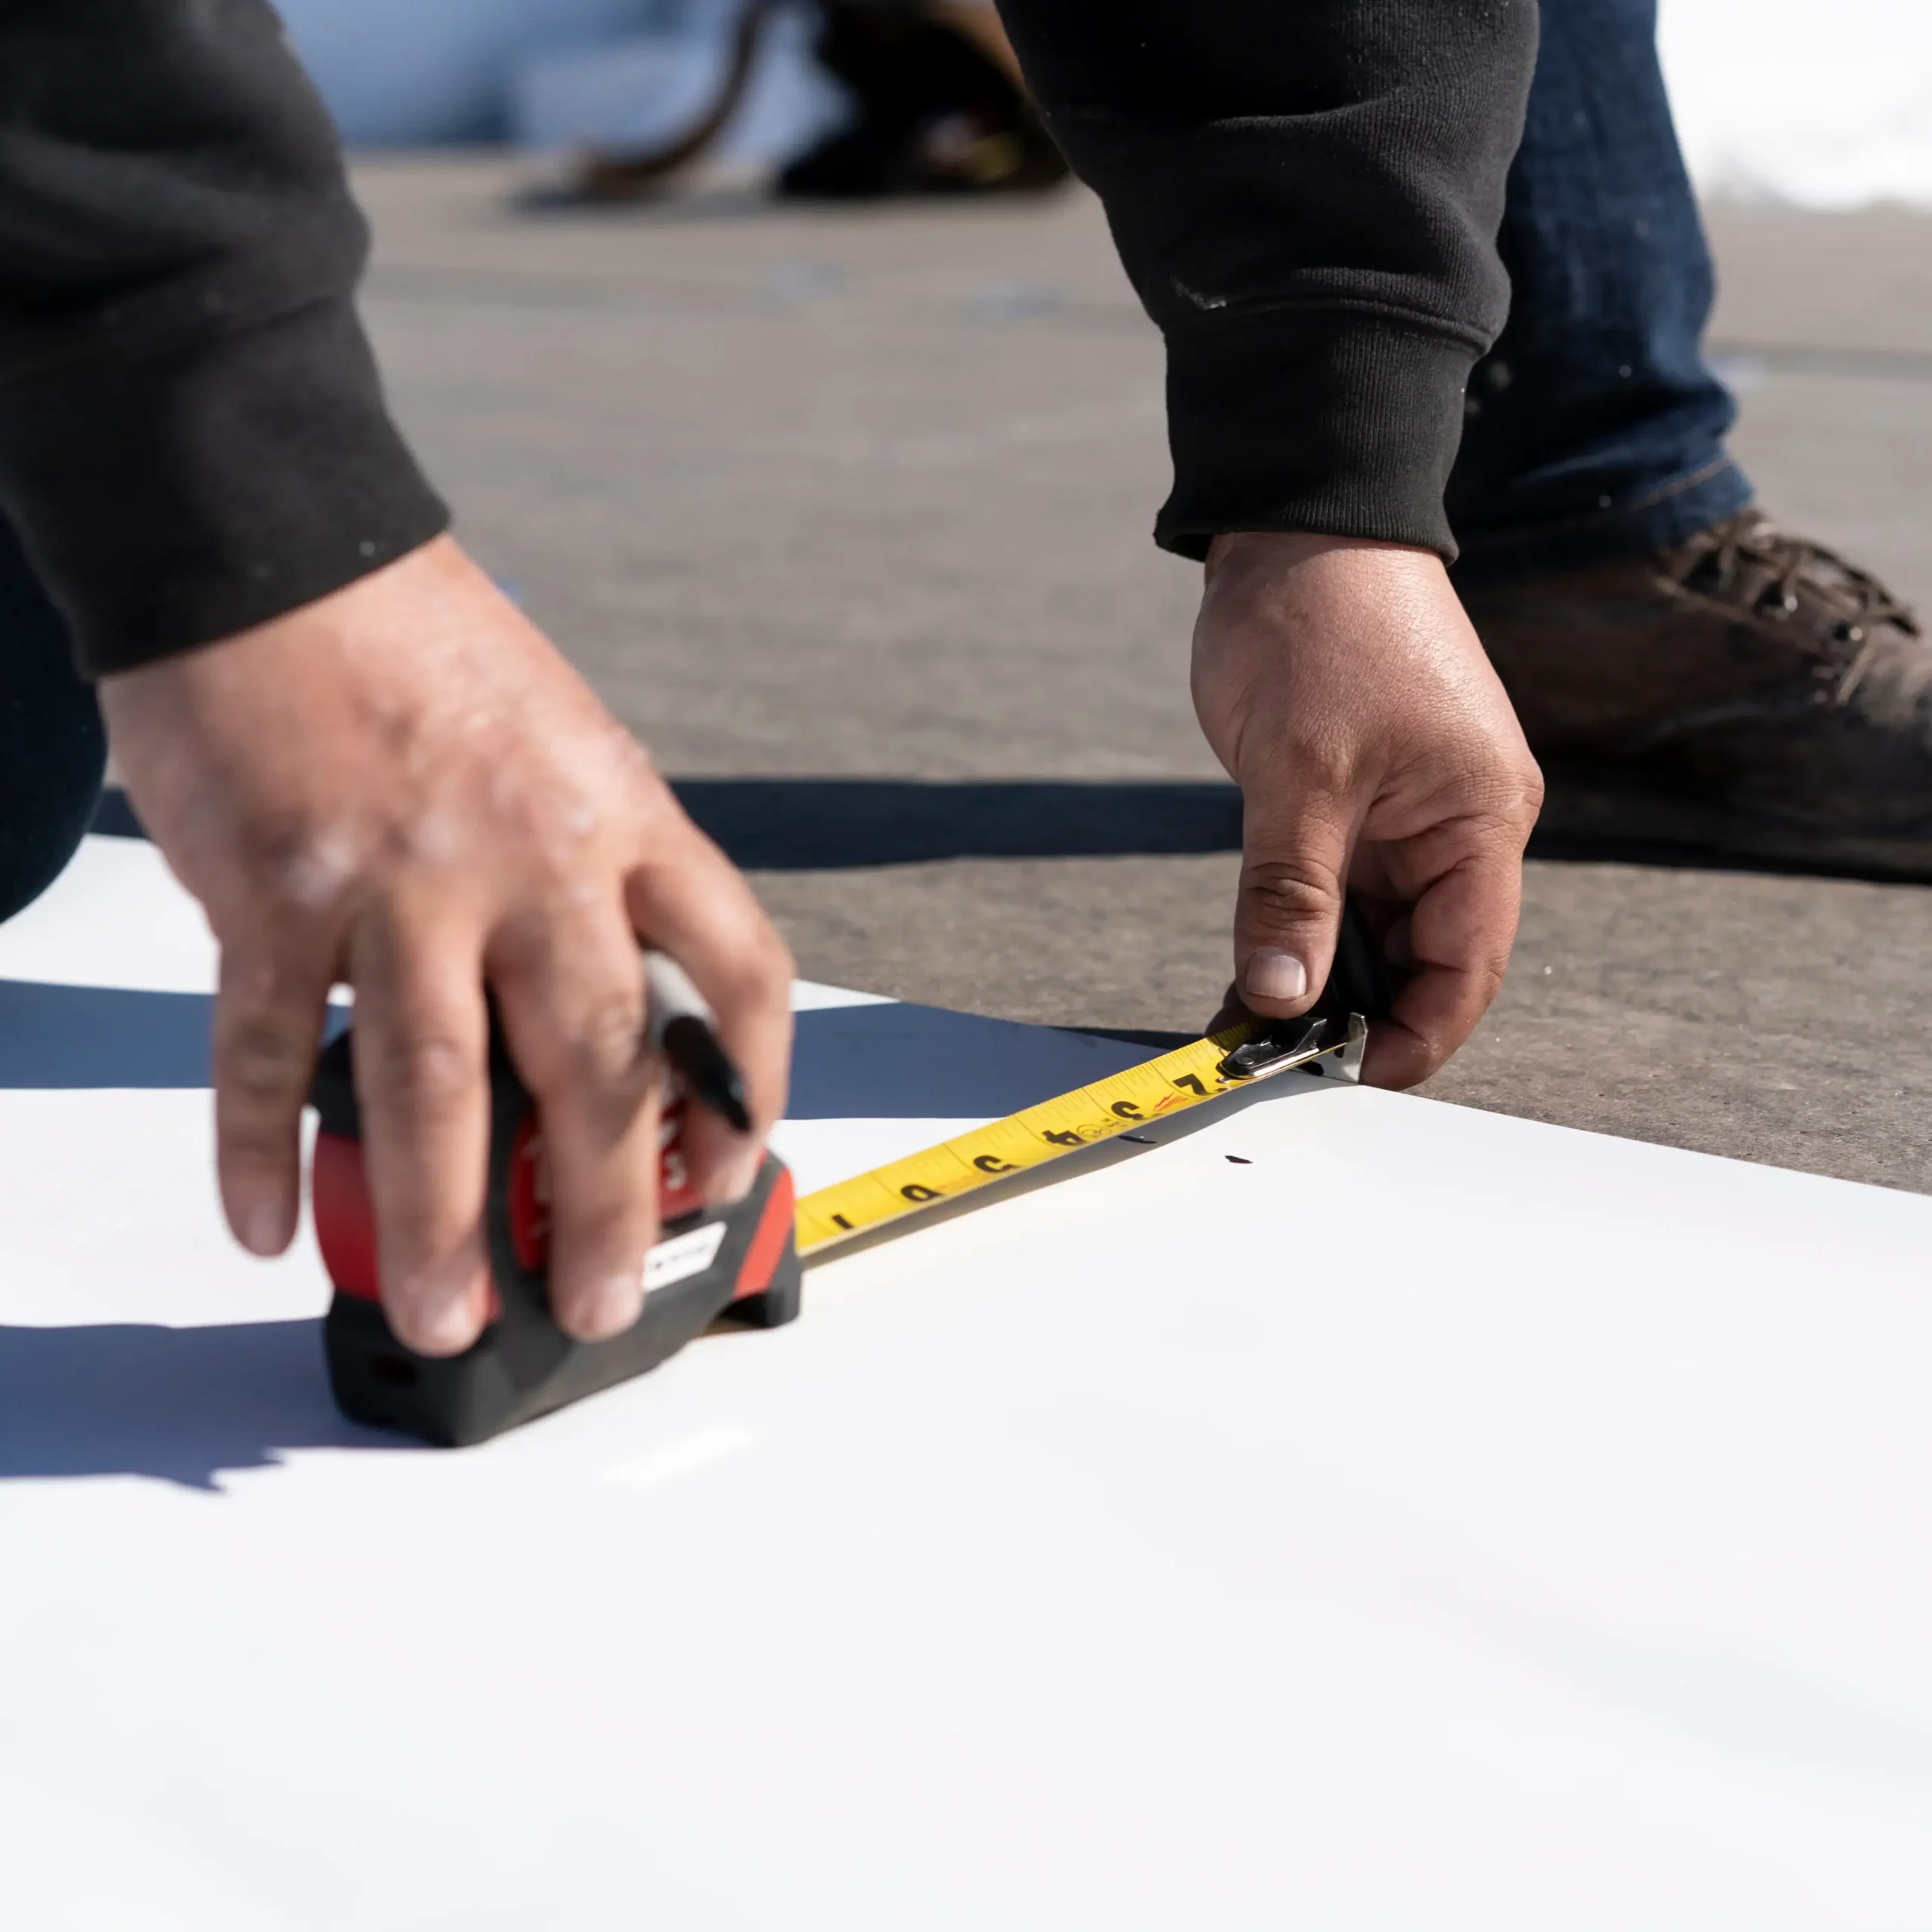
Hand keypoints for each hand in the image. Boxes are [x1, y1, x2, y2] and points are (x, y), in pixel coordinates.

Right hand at [101, 537, 792, 1354]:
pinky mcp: (268, 890)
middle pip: (595, 1061)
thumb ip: (595, 880)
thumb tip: (604, 1032)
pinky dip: (258, 1145)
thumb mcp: (566, 745)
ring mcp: (395, 877)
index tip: (735, 1165)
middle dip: (608, 1204)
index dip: (752, 1086)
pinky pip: (262, 1047)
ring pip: (435, 1087)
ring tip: (446, 1312)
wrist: (274, 542)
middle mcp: (526, 856)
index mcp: (620, 816)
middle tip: (600, 1298)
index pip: (736, 970)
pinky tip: (266, 1219)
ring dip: (442, 1222)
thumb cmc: (426, 649)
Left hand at [1192, 533, 1541, 1086]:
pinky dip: (1296, 934)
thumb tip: (1279, 1001)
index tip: (1346, 1080)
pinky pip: (1335, 893)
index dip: (1417, 1037)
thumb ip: (1291, 896)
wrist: (1299, 525)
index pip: (1470, 965)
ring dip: (1320, 979)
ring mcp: (1407, 816)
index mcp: (1481, 819)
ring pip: (1373, 933)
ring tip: (1250, 1031)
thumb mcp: (1299, 775)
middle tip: (1274, 1062)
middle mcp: (1459, 827)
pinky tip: (1247, 976)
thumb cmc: (1319, 628)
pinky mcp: (1355, 804)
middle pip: (1423, 960)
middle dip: (1357, 1015)